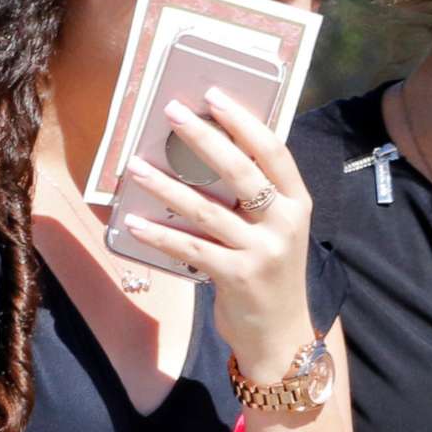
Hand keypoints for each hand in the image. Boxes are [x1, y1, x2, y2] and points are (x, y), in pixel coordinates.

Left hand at [115, 88, 317, 377]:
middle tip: (172, 113)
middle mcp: (285, 223)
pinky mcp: (237, 277)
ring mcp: (262, 252)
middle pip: (241, 171)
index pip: (273, 151)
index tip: (214, 95)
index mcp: (298, 203)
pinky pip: (190, 248)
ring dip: (167, 186)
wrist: (280, 335)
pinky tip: (134, 221)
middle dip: (203, 138)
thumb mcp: (276, 230)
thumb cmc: (270, 273)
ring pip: (208, 210)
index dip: (244, 121)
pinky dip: (159, 234)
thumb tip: (209, 152)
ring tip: (136, 167)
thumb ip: (256, 198)